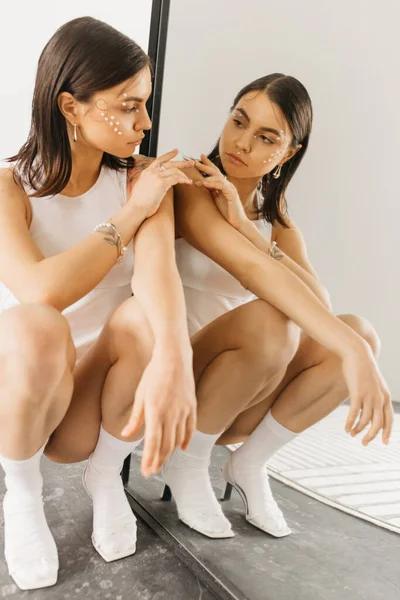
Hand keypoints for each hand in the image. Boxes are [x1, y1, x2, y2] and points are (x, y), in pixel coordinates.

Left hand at [121, 352, 196, 476]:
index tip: (146, 472)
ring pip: (178, 439)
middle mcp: (171, 414)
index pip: (153, 442)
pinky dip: (186, 440)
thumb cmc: (153, 374)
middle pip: (166, 445)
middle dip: (159, 461)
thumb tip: (126, 434)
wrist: (174, 357)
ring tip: (162, 460)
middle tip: (152, 471)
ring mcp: (184, 411)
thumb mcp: (140, 395)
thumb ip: (135, 418)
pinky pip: (190, 429)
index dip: (150, 459)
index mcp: (155, 411)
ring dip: (170, 452)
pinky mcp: (192, 406)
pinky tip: (181, 448)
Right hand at [127, 149, 193, 219]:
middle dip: (182, 163)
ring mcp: (157, 176)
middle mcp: (152, 172)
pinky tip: (188, 183)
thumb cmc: (139, 203)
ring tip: (190, 180)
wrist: (135, 208)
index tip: (176, 151)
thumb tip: (154, 185)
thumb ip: (149, 183)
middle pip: (170, 163)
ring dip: (184, 175)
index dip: (169, 155)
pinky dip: (184, 180)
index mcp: (147, 172)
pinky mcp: (162, 183)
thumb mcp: (142, 188)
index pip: (159, 160)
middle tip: (191, 163)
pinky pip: (176, 178)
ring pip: (175, 171)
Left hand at [194, 154, 247, 229]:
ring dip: (206, 178)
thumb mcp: (216, 200)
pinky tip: (204, 183)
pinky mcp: (232, 195)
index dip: (207, 165)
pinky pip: (221, 186)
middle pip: (216, 172)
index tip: (198, 159)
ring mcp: (231, 189)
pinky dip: (212, 184)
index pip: (215, 173)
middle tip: (195, 163)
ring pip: (218, 178)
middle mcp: (228, 185)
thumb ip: (211, 191)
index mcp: (223, 186)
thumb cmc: (227, 213)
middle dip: (205, 167)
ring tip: (196, 180)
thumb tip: (201, 184)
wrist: (237, 223)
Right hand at [343, 341, 392, 444]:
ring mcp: (369, 396)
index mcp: (386, 396)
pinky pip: (354, 414)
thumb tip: (368, 408)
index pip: (389, 419)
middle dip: (371, 436)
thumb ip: (373, 396)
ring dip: (358, 429)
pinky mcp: (357, 393)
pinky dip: (350, 423)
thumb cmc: (363, 369)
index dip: (387, 432)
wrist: (357, 354)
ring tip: (351, 433)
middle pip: (378, 424)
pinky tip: (346, 428)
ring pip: (365, 421)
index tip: (384, 442)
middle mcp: (380, 398)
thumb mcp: (373, 384)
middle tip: (364, 443)